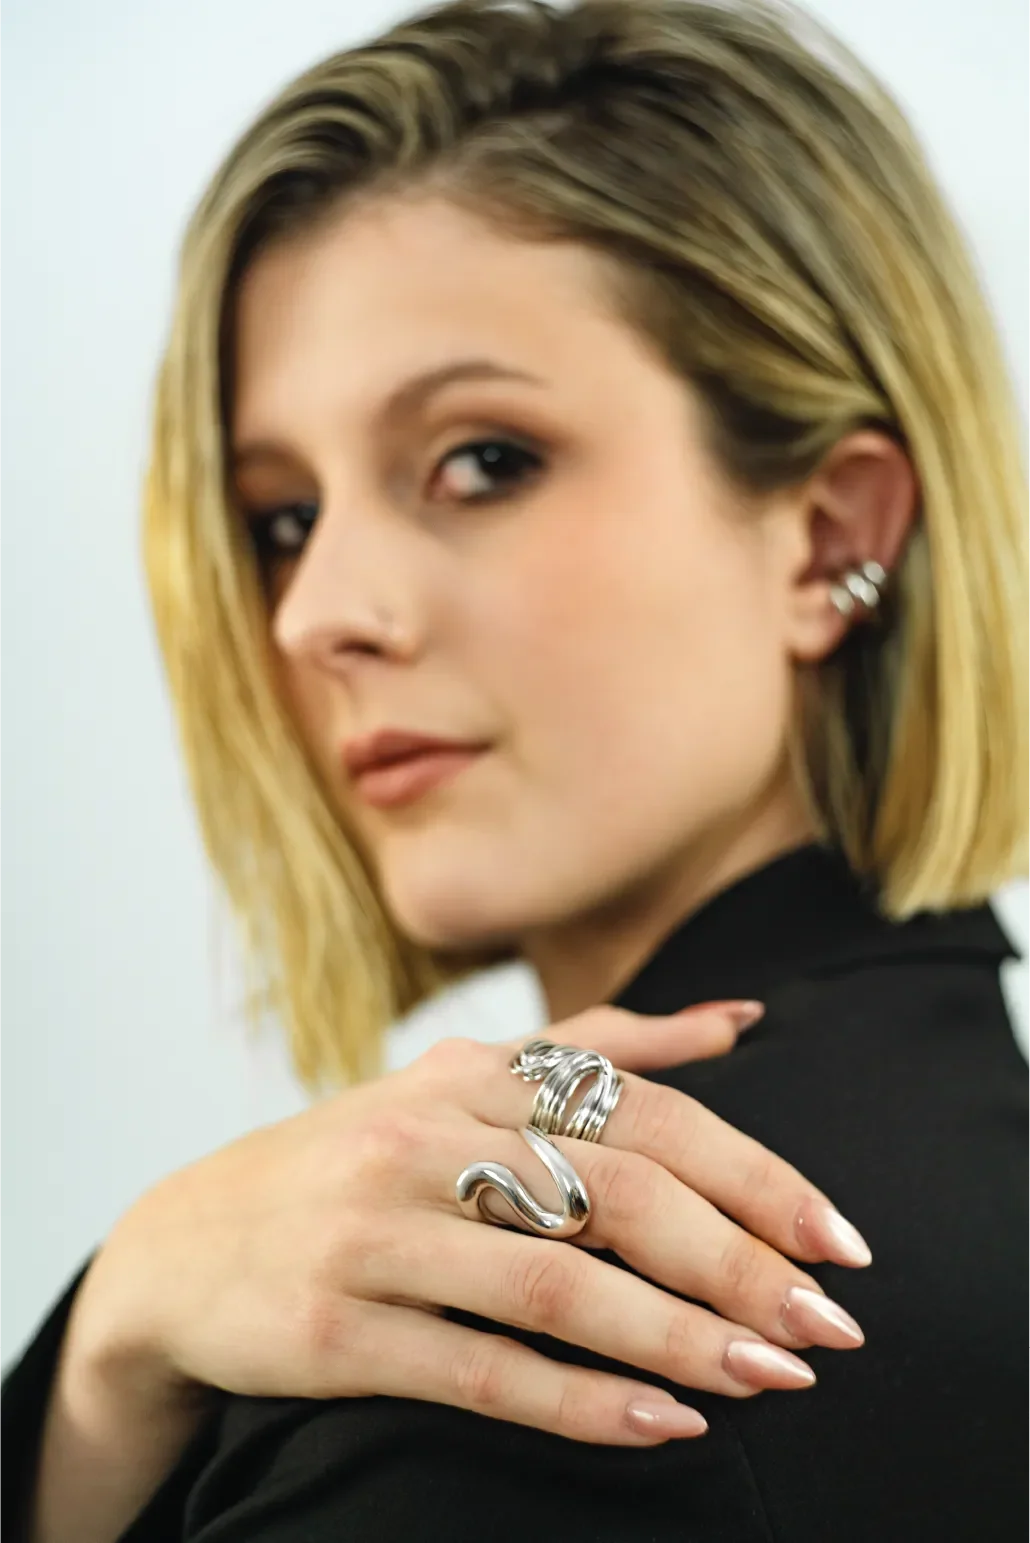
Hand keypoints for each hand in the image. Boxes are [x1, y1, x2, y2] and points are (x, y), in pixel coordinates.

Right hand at [71, 1001, 869, 1448]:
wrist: (181, 1246)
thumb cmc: (355, 1163)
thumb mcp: (456, 1083)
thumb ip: (597, 1047)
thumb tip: (738, 1022)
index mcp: (468, 1074)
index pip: (639, 1110)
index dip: (751, 1169)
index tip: (838, 1235)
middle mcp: (424, 1138)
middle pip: (613, 1192)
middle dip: (738, 1259)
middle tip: (832, 1322)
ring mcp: (374, 1232)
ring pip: (557, 1285)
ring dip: (679, 1337)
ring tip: (773, 1376)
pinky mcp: (333, 1329)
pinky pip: (480, 1368)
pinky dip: (581, 1403)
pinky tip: (662, 1426)